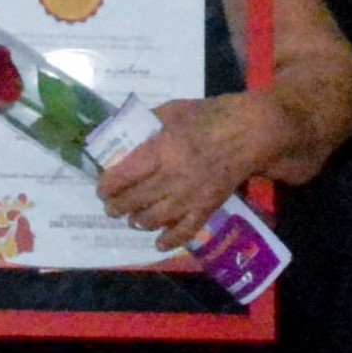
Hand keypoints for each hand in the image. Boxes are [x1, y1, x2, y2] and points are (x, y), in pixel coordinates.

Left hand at [93, 95, 263, 244]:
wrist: (249, 132)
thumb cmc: (209, 116)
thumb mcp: (172, 110)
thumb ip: (147, 124)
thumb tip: (124, 135)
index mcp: (161, 151)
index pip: (123, 176)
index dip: (107, 185)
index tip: (102, 188)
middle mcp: (171, 178)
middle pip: (134, 200)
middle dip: (117, 206)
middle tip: (110, 206)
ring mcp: (190, 196)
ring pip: (154, 218)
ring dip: (137, 221)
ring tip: (132, 219)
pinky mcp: (206, 207)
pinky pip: (185, 230)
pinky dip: (169, 240)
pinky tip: (158, 242)